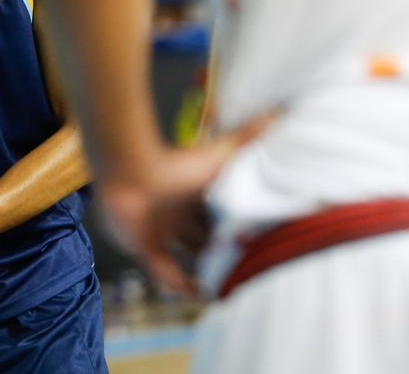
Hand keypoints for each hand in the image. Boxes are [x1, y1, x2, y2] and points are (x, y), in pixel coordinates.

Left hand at [99, 115, 269, 297]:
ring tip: (229, 282)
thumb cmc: (174, 163)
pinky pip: (164, 272)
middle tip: (248, 263)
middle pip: (207, 235)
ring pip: (189, 253)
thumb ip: (247, 137)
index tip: (260, 238)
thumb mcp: (220, 155)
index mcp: (197, 192)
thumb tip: (278, 114)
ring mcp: (161, 229)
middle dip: (226, 247)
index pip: (223, 212)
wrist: (129, 170)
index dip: (239, 225)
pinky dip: (180, 285)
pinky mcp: (144, 246)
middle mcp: (180, 212)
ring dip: (206, 267)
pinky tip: (200, 294)